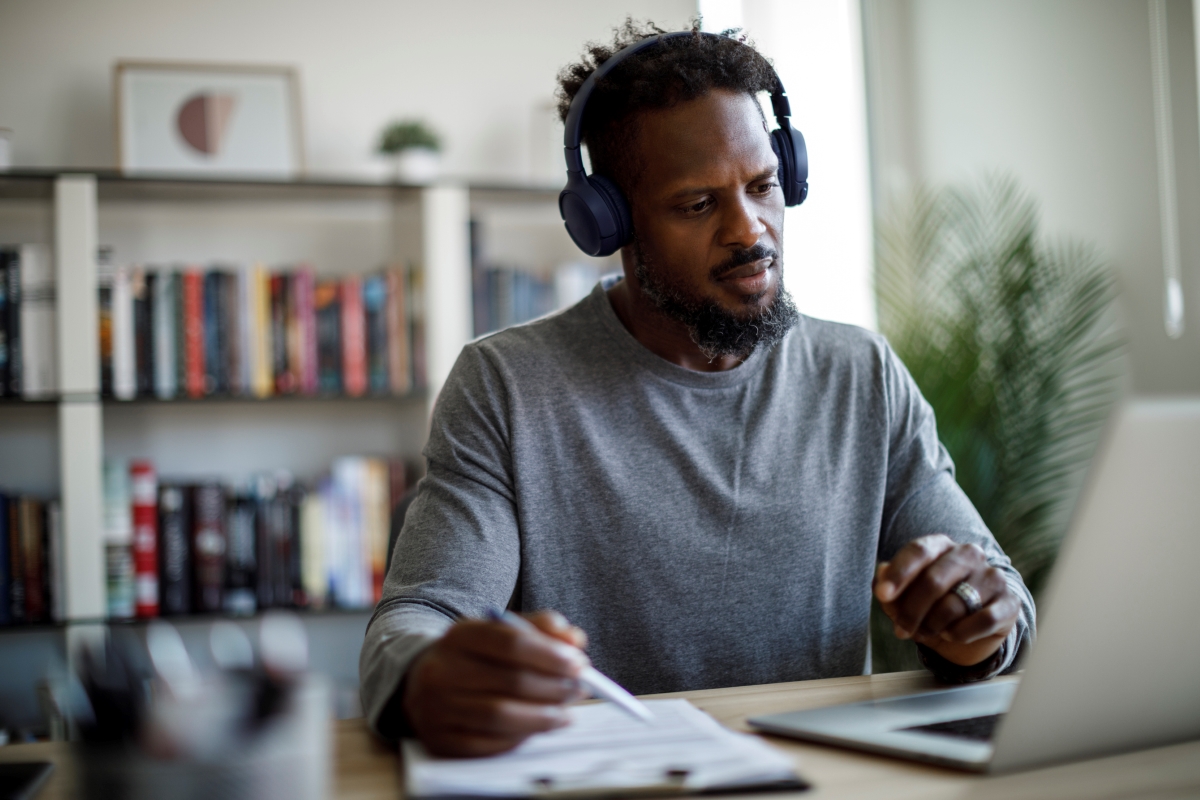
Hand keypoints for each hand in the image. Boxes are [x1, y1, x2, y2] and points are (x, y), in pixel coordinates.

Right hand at [403, 610, 588, 756]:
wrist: (421, 681)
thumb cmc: (473, 655)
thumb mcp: (499, 632)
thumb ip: (539, 628)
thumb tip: (575, 639)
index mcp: (459, 635)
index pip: (510, 643)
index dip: (549, 655)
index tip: (578, 662)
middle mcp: (442, 670)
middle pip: (510, 681)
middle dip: (554, 687)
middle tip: (579, 688)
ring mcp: (436, 708)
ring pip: (501, 716)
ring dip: (543, 716)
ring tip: (565, 712)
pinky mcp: (440, 740)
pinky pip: (489, 744)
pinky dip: (521, 737)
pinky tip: (538, 727)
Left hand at [874, 534, 1019, 667]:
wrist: (971, 628)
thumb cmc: (931, 606)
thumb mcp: (905, 599)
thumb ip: (889, 588)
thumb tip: (880, 574)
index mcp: (941, 545)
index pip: (918, 551)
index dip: (899, 573)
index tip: (882, 594)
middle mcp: (969, 554)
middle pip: (933, 580)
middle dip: (912, 611)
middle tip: (902, 629)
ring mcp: (992, 576)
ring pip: (954, 604)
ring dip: (933, 625)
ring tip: (926, 632)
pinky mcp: (1010, 602)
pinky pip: (983, 620)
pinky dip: (961, 633)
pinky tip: (952, 634)